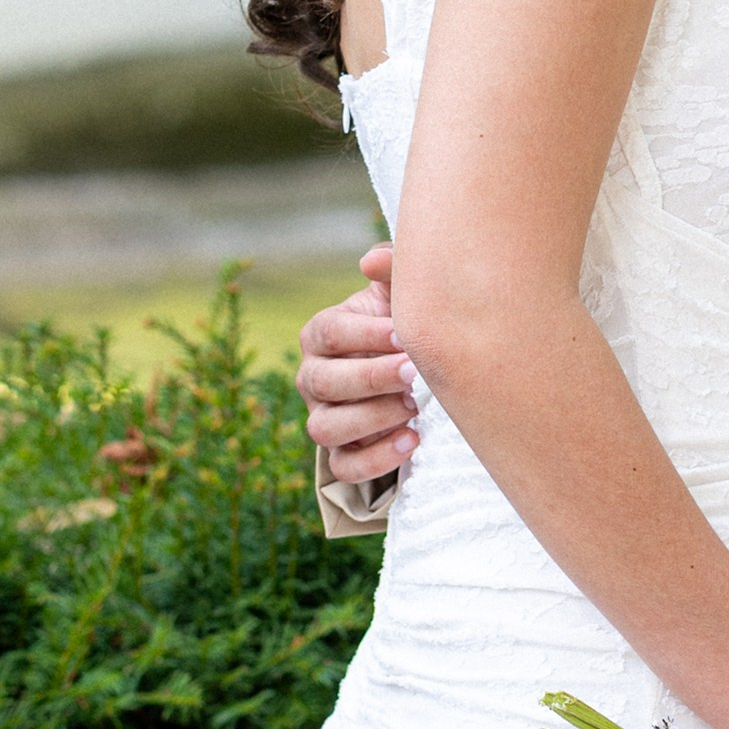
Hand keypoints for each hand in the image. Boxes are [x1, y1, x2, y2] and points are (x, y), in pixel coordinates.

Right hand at [296, 244, 420, 483]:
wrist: (411, 376)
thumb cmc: (402, 327)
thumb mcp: (399, 296)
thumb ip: (392, 270)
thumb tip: (372, 260)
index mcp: (321, 334)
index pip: (330, 333)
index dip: (366, 335)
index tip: (406, 334)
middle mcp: (313, 377)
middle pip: (324, 382)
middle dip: (371, 377)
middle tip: (415, 372)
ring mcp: (323, 418)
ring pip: (325, 429)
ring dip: (372, 419)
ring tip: (415, 408)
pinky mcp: (341, 456)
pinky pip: (346, 468)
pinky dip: (377, 459)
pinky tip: (412, 440)